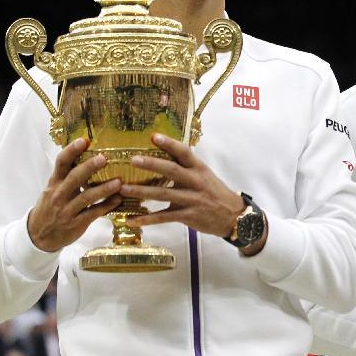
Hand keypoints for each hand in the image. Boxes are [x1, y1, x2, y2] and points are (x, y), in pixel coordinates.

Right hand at [27, 138, 122, 251]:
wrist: (39, 235)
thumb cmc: (50, 207)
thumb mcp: (53, 189)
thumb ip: (67, 175)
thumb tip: (86, 154)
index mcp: (54, 182)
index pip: (61, 163)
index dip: (71, 151)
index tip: (84, 140)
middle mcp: (59, 194)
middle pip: (74, 178)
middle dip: (89, 167)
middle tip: (104, 158)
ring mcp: (67, 210)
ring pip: (86, 197)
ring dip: (103, 189)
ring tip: (119, 182)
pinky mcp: (76, 223)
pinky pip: (93, 213)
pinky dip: (107, 206)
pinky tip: (119, 199)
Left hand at [121, 134, 245, 238]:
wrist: (232, 215)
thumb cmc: (214, 192)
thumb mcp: (204, 175)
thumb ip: (185, 167)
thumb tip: (162, 154)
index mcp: (199, 168)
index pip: (184, 152)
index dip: (169, 144)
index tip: (154, 136)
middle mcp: (195, 181)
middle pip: (171, 170)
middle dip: (151, 164)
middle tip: (133, 160)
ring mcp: (191, 199)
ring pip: (163, 194)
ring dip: (142, 192)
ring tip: (123, 189)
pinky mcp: (188, 216)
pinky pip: (164, 217)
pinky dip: (147, 219)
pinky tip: (132, 219)